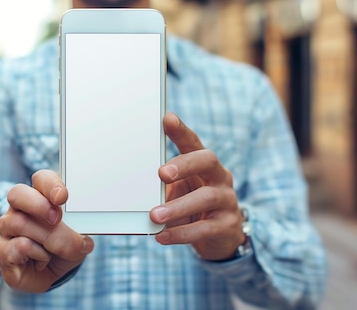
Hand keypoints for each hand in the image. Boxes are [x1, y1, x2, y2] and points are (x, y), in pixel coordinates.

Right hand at [0, 170, 94, 292]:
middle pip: (17, 194)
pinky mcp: (3, 250)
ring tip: (59, 250)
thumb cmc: (63, 249)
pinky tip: (43, 261)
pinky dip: (38, 255)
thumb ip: (79, 234)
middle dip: (38, 204)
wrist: (52, 277)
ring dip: (47, 238)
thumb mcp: (78, 240)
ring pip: (19, 223)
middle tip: (56, 218)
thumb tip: (83, 239)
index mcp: (40, 197)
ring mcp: (7, 229)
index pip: (41, 179)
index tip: (63, 197)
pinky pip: (19, 246)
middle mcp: (19, 209)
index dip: (51, 185)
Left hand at [150, 113, 245, 260]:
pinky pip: (204, 229)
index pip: (193, 142)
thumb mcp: (177, 190)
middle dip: (184, 165)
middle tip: (161, 173)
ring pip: (205, 198)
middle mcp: (219, 177)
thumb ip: (162, 182)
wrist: (220, 235)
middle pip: (207, 161)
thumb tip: (130, 180)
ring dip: (178, 206)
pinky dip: (181, 233)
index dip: (181, 131)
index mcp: (204, 163)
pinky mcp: (226, 225)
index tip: (167, 119)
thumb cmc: (191, 205)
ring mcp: (226, 200)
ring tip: (154, 215)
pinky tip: (162, 236)